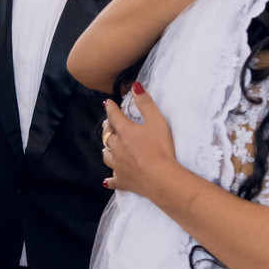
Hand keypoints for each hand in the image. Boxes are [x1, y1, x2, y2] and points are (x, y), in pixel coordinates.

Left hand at [101, 84, 182, 198]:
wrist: (161, 178)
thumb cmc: (160, 148)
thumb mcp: (157, 121)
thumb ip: (145, 103)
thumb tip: (134, 86)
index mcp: (125, 132)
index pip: (114, 116)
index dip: (111, 108)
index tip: (108, 103)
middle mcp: (117, 148)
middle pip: (107, 135)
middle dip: (108, 128)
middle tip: (109, 124)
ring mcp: (118, 165)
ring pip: (107, 155)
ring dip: (107, 149)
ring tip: (108, 146)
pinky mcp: (122, 181)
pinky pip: (112, 180)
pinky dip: (109, 178)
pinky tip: (107, 180)